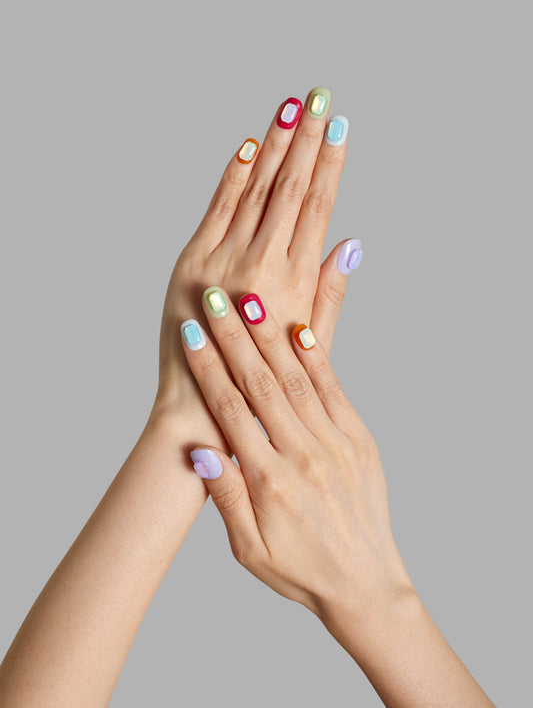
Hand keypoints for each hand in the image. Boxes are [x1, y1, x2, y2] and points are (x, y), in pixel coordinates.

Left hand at [153, 89, 361, 450]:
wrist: (200, 405)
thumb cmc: (262, 381)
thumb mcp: (310, 343)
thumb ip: (330, 291)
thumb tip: (351, 243)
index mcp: (294, 282)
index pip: (317, 206)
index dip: (330, 163)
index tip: (341, 127)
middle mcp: (260, 263)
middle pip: (289, 187)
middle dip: (306, 138)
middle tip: (320, 98)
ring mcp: (222, 258)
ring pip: (255, 188)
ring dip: (274, 144)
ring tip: (290, 108)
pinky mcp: (191, 260)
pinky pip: (216, 206)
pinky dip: (232, 174)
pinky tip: (247, 145)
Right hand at [180, 287, 411, 620]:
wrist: (366, 584)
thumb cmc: (300, 569)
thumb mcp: (249, 548)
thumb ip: (226, 495)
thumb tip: (199, 448)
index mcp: (270, 480)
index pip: (230, 410)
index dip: (207, 368)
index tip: (190, 334)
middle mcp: (302, 454)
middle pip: (260, 383)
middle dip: (233, 337)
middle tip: (214, 299)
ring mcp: (335, 443)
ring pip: (296, 379)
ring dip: (270, 337)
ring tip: (249, 300)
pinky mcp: (358, 439)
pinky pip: (334, 390)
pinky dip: (315, 358)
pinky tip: (299, 329)